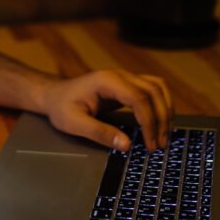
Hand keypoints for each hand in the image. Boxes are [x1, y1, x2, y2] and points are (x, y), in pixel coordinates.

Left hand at [39, 69, 172, 151]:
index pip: (139, 98)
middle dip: (160, 119)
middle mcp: (120, 75)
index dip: (149, 122)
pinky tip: (161, 121)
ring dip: (165, 110)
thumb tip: (126, 145)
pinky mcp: (128, 85)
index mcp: (106, 81)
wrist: (54, 95)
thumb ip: (100, 133)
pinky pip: (153, 89)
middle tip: (159, 144)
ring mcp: (125, 77)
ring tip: (164, 135)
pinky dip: (162, 104)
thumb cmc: (61, 107)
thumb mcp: (74, 123)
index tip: (150, 144)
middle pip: (153, 91)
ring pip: (158, 87)